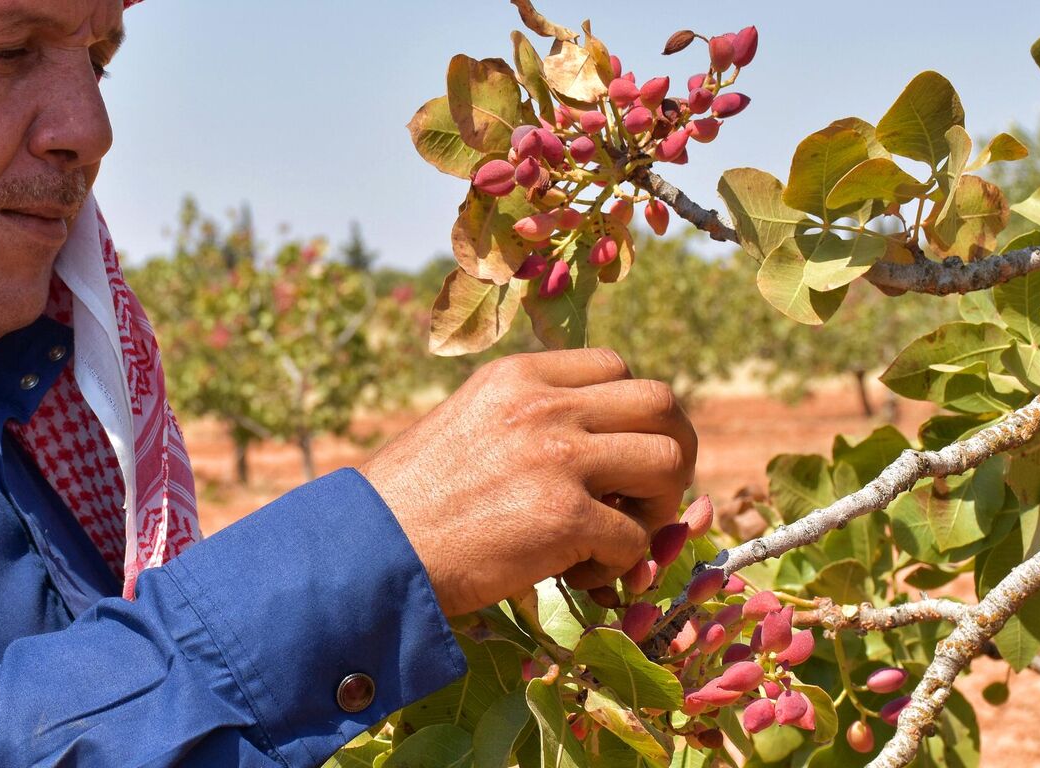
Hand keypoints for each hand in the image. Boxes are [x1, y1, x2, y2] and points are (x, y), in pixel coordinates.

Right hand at [359, 349, 696, 616]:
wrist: (369, 551)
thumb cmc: (410, 500)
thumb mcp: (467, 422)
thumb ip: (526, 416)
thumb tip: (593, 436)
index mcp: (517, 376)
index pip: (616, 366)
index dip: (632, 413)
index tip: (616, 453)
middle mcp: (544, 405)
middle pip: (661, 403)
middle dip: (670, 450)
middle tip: (645, 494)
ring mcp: (558, 459)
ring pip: (667, 462)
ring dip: (657, 505)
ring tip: (618, 533)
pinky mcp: (564, 518)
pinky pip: (636, 536)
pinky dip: (619, 563)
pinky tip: (578, 573)